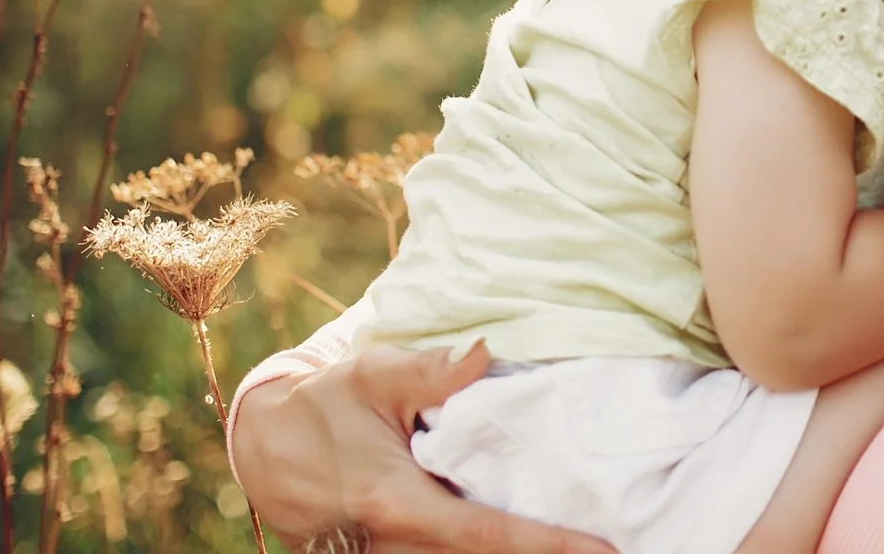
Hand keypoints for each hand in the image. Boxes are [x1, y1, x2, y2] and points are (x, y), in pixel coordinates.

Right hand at [231, 342, 614, 553]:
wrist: (266, 446)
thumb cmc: (326, 405)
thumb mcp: (373, 375)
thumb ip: (430, 370)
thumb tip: (485, 351)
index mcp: (396, 503)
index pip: (487, 534)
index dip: (547, 545)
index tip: (602, 548)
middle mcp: (393, 544)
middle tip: (617, 545)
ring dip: (515, 553)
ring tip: (584, 542)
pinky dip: (480, 549)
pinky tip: (531, 537)